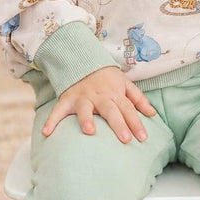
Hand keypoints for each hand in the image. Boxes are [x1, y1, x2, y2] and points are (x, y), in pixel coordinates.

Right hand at [41, 66, 155, 142]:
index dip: (136, 123)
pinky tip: (47, 133)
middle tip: (126, 139)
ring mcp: (82, 98)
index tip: (143, 137)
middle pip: (110, 111)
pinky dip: (52, 121)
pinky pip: (58, 111)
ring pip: (85, 109)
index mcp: (114, 94)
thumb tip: (152, 114)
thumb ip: (138, 99)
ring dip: (86, 119)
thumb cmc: (107, 77)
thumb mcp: (125, 83)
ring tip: (89, 132)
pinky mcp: (67, 100)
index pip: (128, 109)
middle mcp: (99, 97)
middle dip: (118, 124)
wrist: (82, 60)